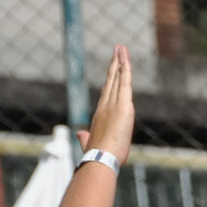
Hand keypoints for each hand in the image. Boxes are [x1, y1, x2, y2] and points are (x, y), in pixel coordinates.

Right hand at [81, 44, 134, 163]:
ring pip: (117, 78)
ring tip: (122, 48)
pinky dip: (126, 71)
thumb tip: (80, 135)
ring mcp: (112, 104)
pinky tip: (126, 60)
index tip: (112, 67)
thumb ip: (85, 137)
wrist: (100, 158)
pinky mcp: (123, 106)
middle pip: (110, 80)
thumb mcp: (90, 143)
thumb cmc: (97, 155)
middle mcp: (104, 105)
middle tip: (117, 49)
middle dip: (114, 64)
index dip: (110, 78)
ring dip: (120, 62)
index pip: (107, 92)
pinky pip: (125, 84)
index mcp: (100, 113)